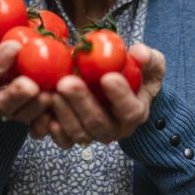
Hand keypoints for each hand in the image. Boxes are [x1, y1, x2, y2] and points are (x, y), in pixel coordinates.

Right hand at [0, 11, 53, 129]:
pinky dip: (48, 123)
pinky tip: (57, 116)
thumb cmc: (1, 48)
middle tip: (31, 84)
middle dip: (16, 94)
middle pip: (2, 102)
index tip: (15, 46)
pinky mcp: (34, 120)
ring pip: (23, 115)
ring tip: (50, 94)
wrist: (20, 66)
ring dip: (36, 107)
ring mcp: (16, 111)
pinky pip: (40, 127)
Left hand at [46, 43, 165, 149]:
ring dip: (64, 114)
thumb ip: (148, 58)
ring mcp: (94, 134)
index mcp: (135, 111)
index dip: (120, 96)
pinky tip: (45, 115)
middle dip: (82, 103)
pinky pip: (64, 140)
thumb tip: (139, 53)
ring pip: (80, 132)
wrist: (122, 91)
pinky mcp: (75, 135)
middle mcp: (115, 128)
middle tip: (67, 82)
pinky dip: (53, 131)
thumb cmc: (137, 76)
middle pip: (99, 123)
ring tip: (52, 92)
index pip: (130, 110)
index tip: (108, 77)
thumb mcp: (149, 63)